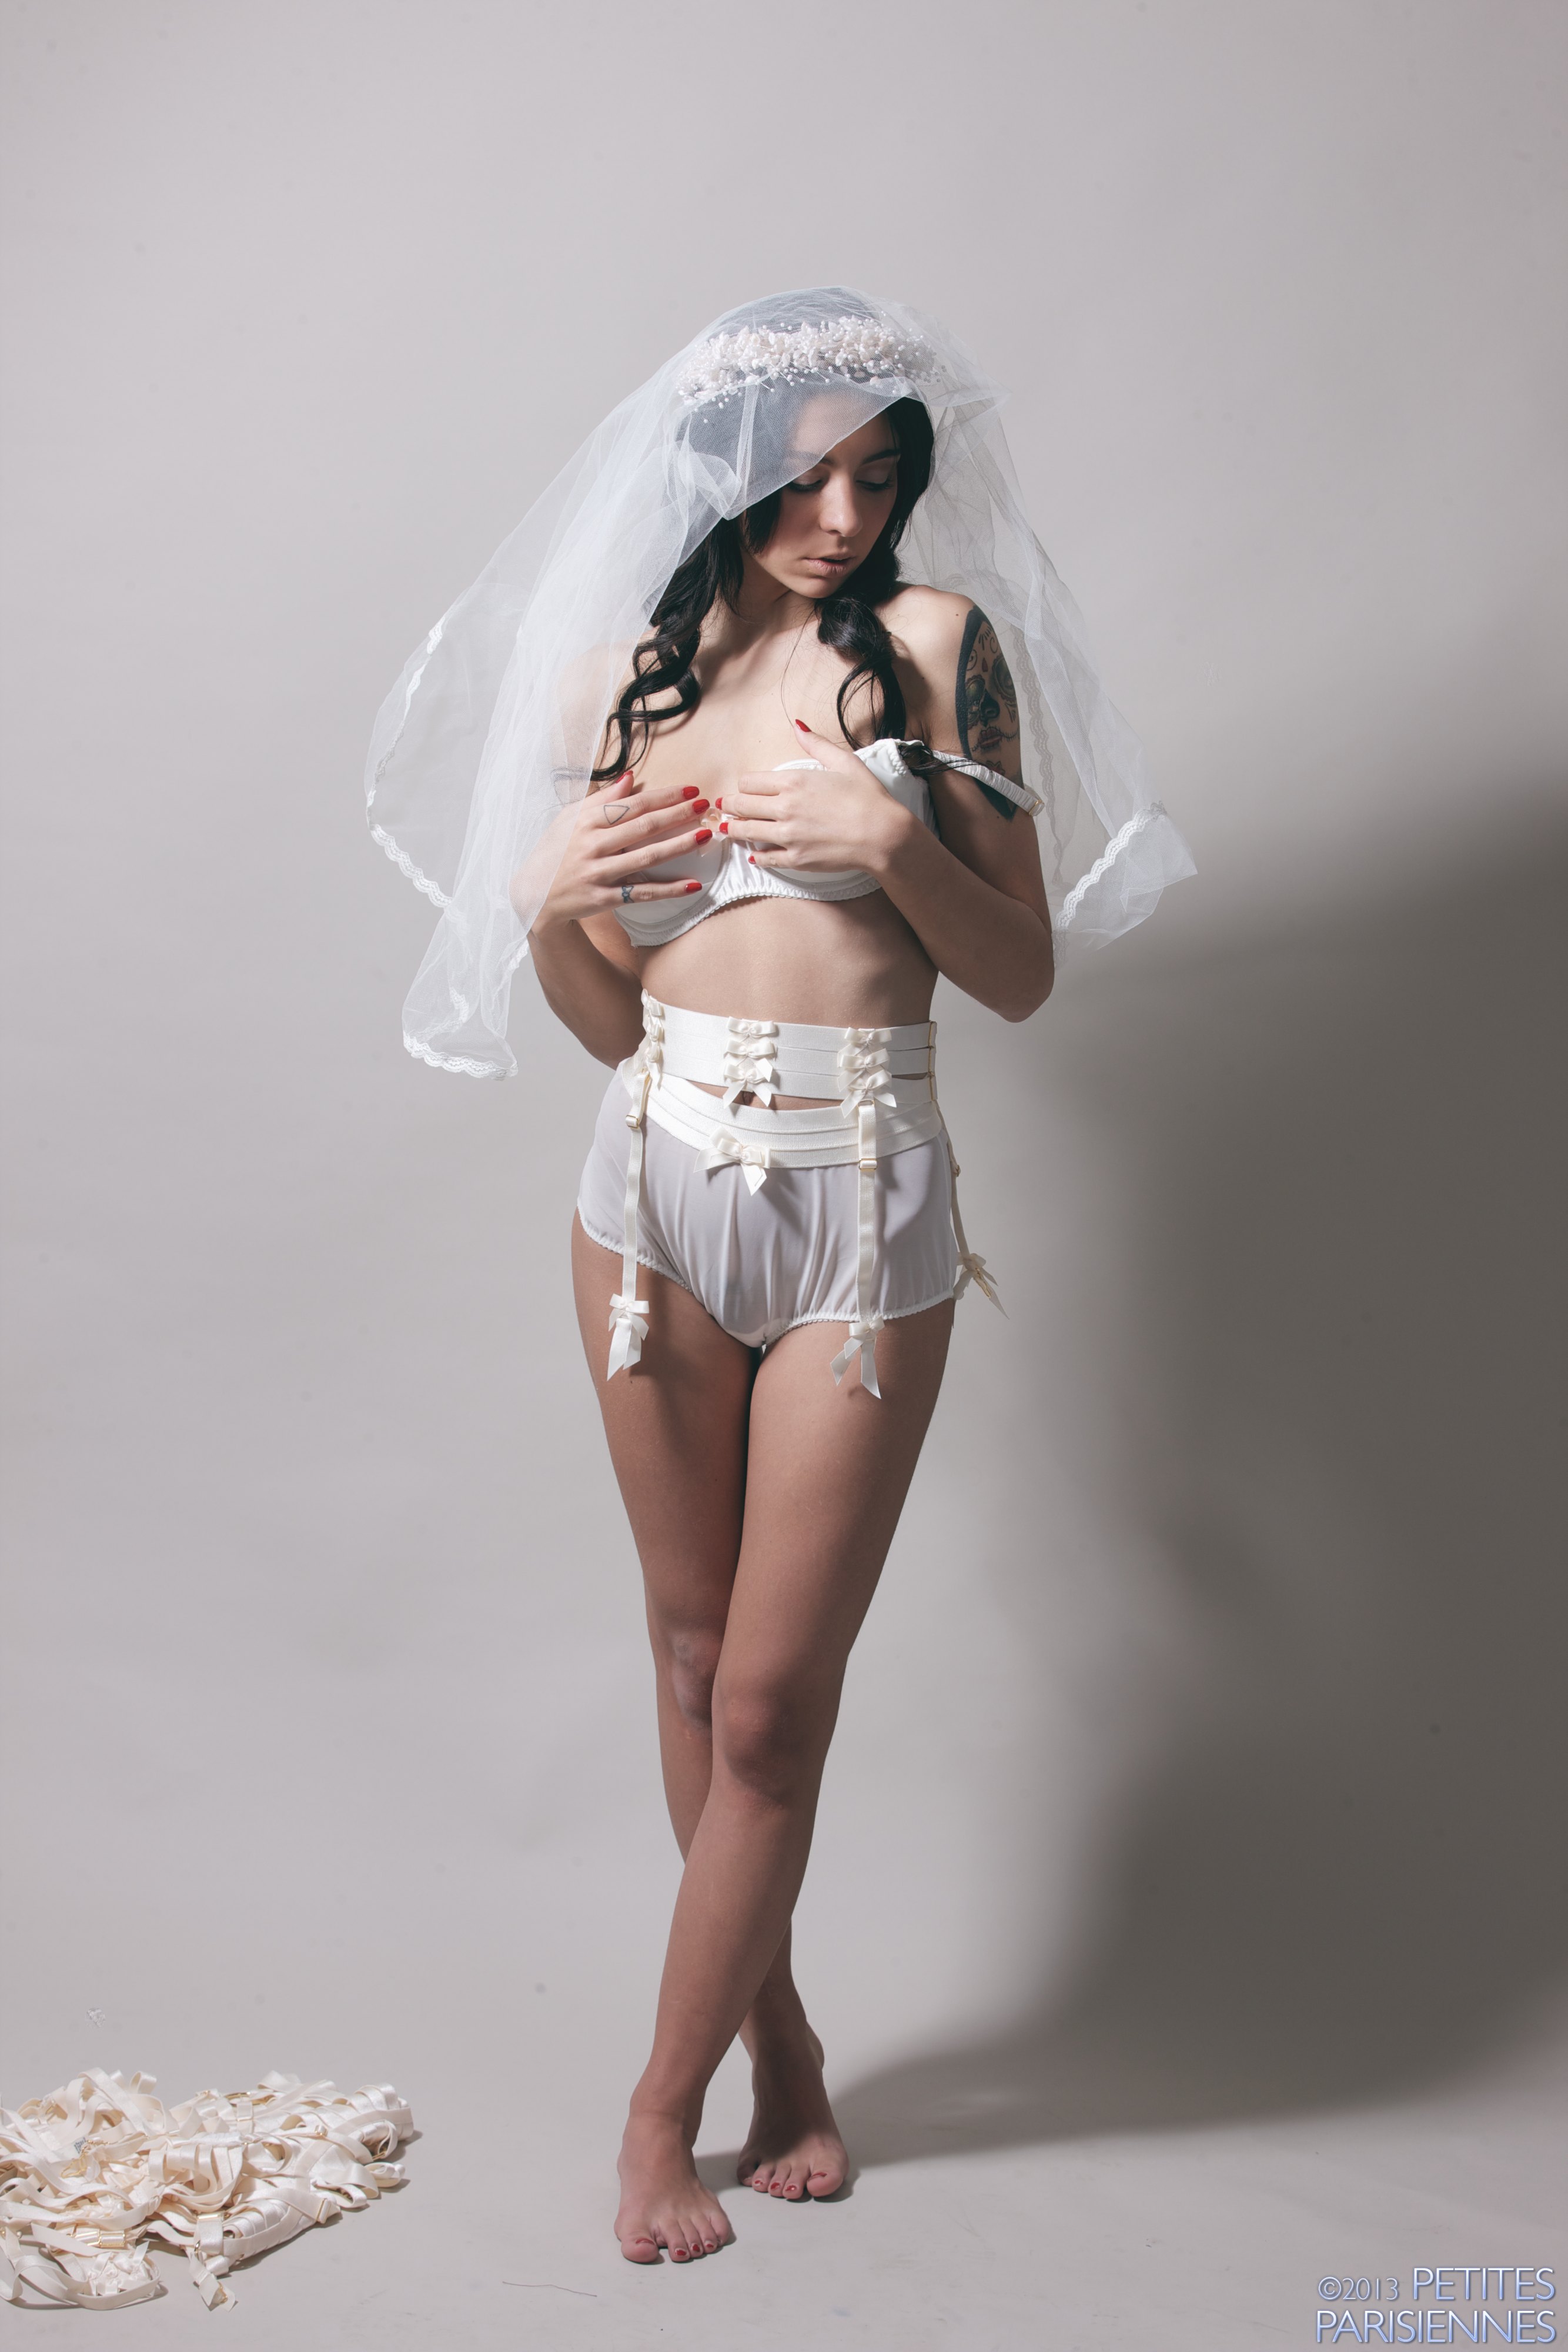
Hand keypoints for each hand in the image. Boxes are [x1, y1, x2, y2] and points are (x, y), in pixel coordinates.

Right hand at [526, 772, 713, 925]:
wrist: (533, 895)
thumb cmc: (555, 852)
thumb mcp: (569, 819)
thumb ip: (602, 799)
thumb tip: (631, 777)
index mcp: (586, 822)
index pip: (632, 805)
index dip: (664, 796)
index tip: (690, 790)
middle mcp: (592, 845)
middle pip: (643, 827)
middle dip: (678, 814)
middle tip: (705, 805)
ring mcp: (599, 873)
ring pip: (646, 857)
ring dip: (679, 846)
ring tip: (705, 835)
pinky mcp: (604, 898)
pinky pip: (642, 893)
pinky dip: (668, 889)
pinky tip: (692, 884)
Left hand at [722, 721, 908, 874]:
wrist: (883, 835)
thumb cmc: (868, 798)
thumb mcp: (844, 762)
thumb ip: (816, 743)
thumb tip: (798, 725)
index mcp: (793, 781)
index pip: (750, 782)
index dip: (744, 785)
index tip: (744, 789)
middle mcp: (784, 807)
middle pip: (741, 805)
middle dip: (731, 805)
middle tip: (726, 807)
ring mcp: (787, 835)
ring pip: (746, 832)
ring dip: (734, 829)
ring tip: (727, 829)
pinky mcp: (795, 859)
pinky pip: (765, 858)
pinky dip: (757, 856)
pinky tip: (754, 855)